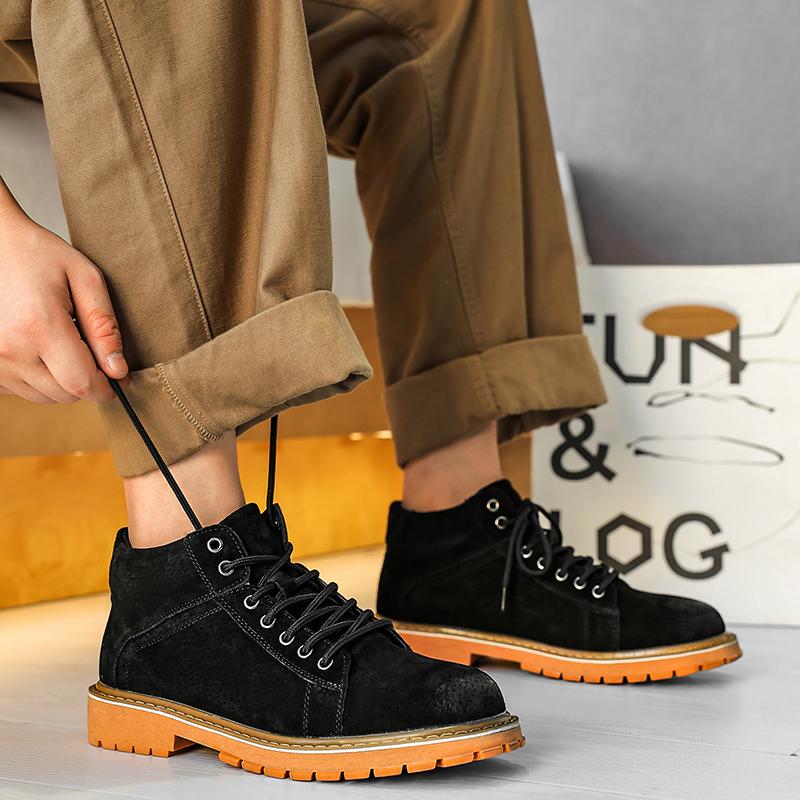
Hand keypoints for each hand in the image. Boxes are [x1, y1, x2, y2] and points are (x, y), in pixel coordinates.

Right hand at [0, 182, 127, 402]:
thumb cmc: (38, 255)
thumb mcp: (85, 278)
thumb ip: (104, 327)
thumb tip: (118, 370)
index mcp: (38, 326)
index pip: (82, 383)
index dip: (106, 388)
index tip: (120, 379)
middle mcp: (9, 349)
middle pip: (64, 395)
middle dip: (87, 382)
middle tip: (93, 354)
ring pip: (43, 396)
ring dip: (63, 382)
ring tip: (64, 346)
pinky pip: (21, 390)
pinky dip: (39, 380)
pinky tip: (42, 351)